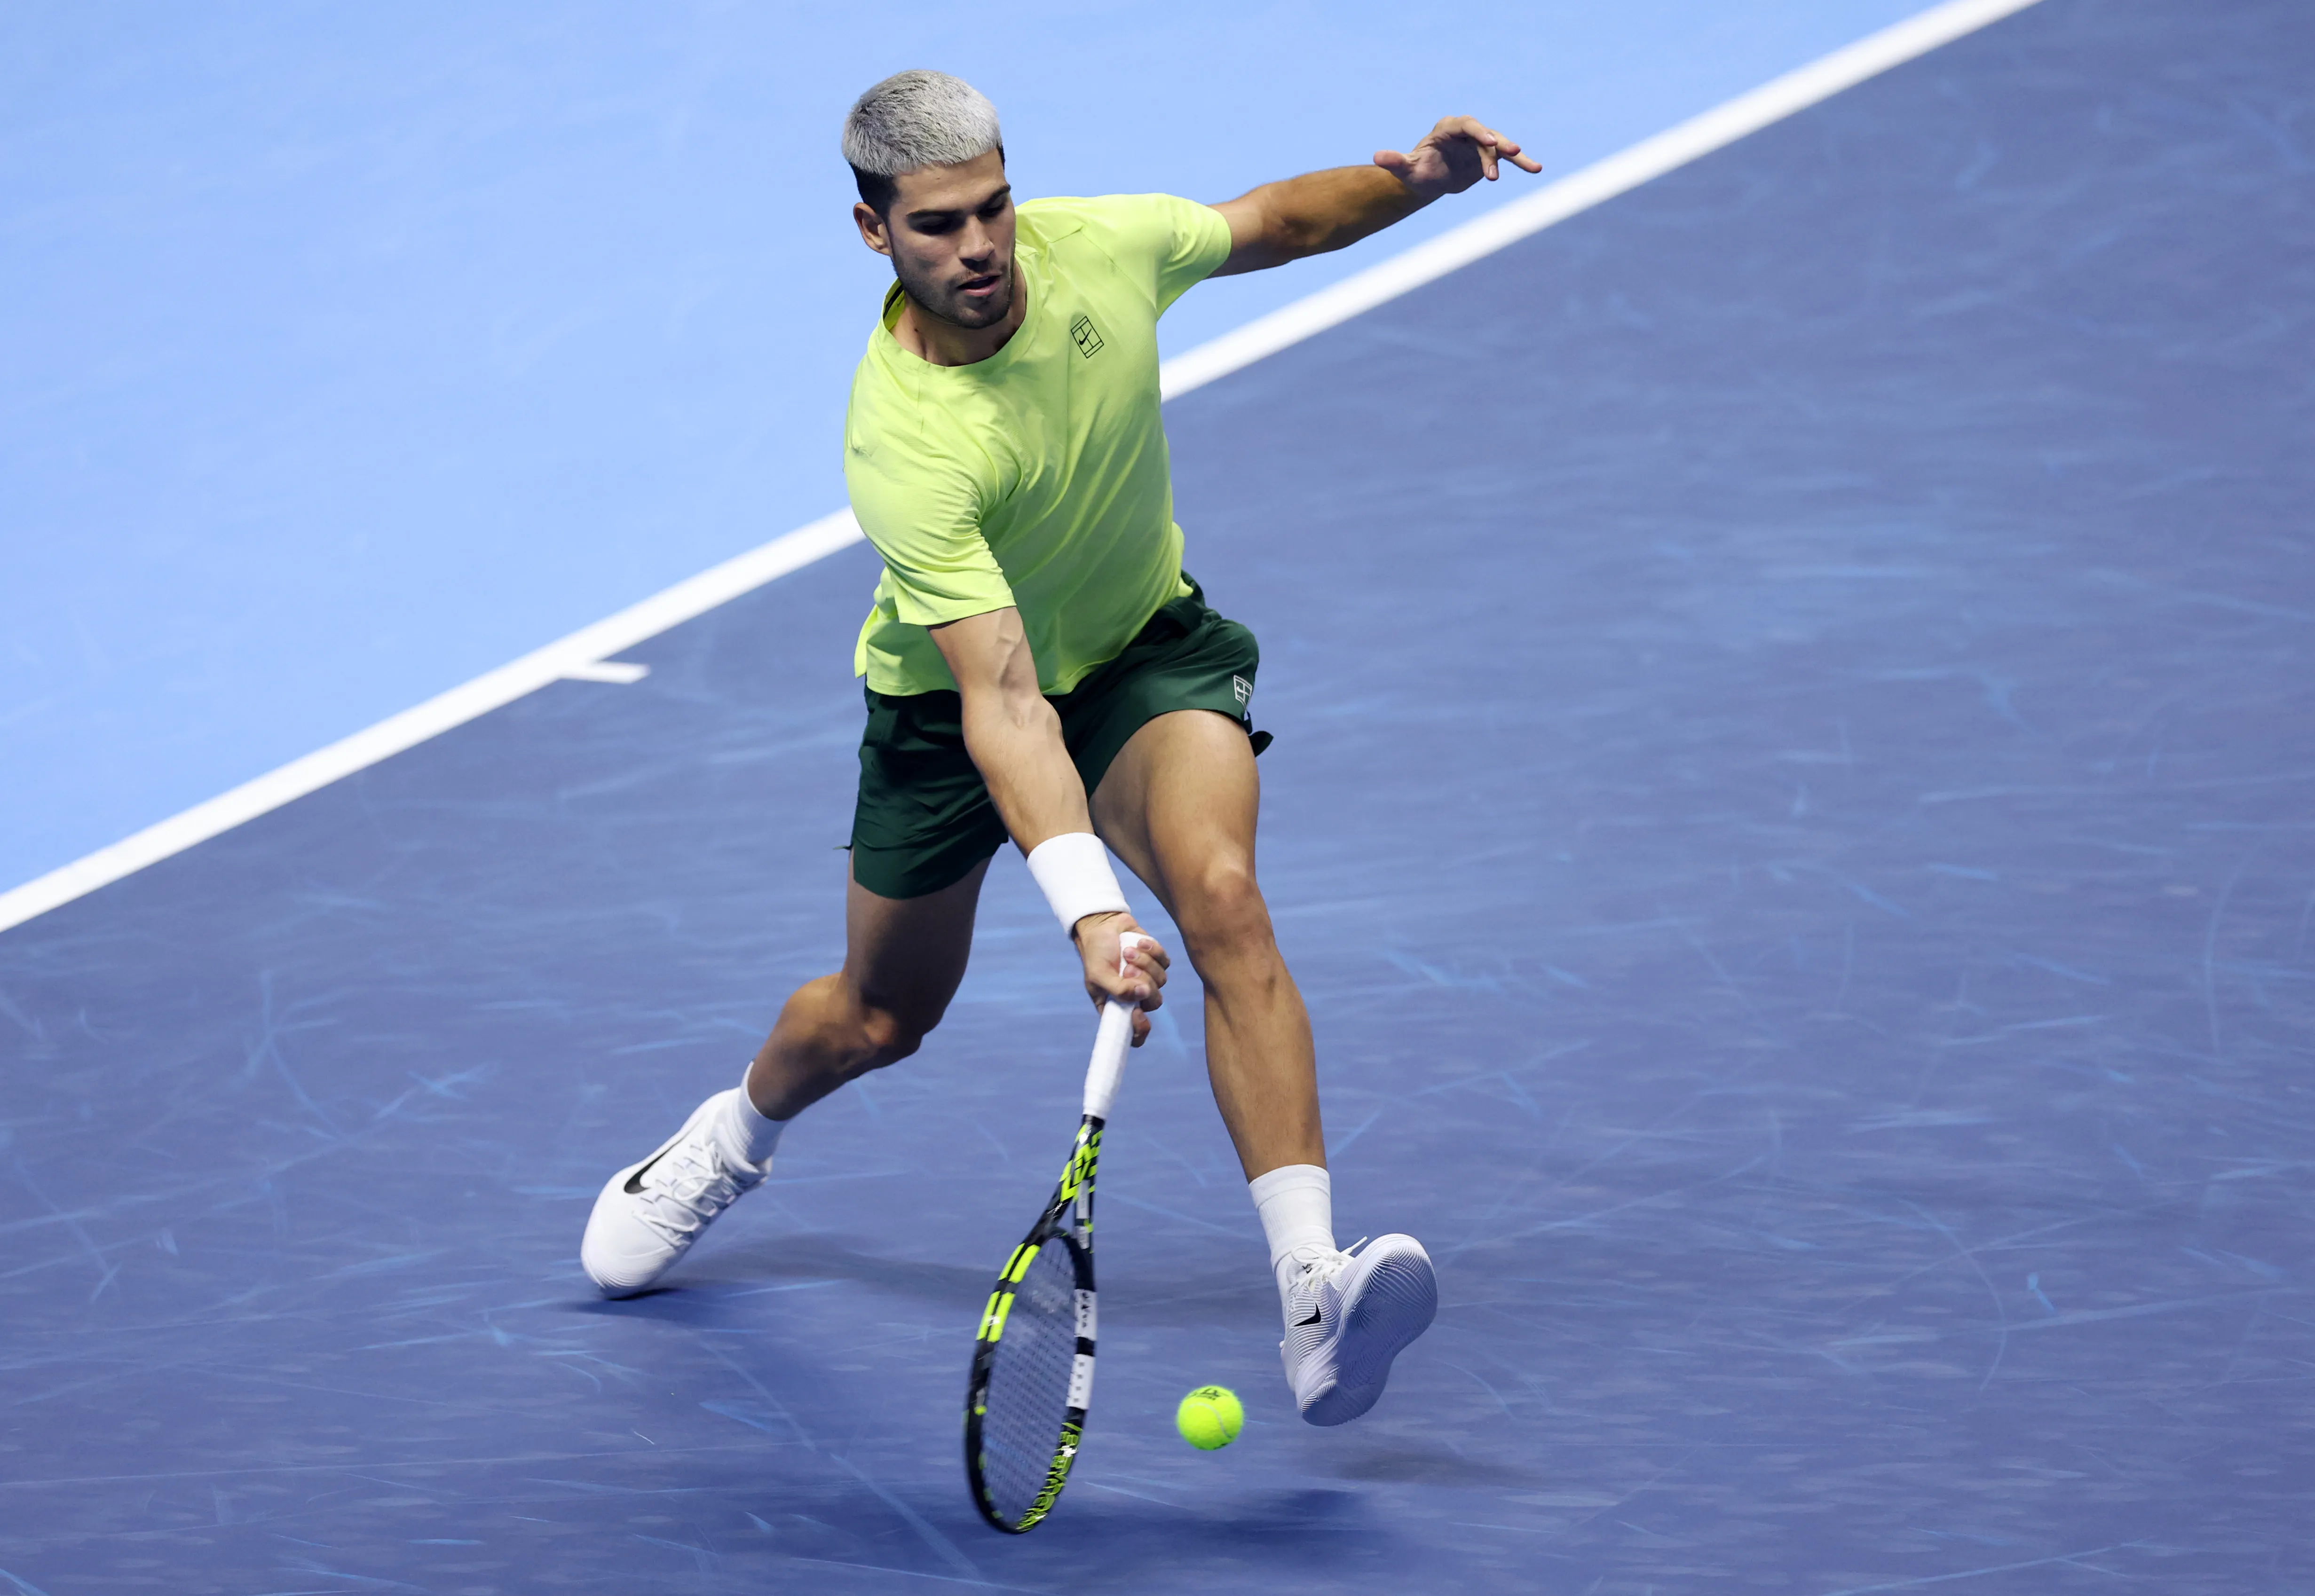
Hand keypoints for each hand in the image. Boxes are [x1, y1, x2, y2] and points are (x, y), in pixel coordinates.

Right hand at [1072, 911, 1169, 1047]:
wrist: (1103, 924)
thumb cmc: (1096, 953)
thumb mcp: (1098, 974)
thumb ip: (1118, 990)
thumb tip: (1143, 994)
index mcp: (1118, 1006)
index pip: (1133, 1032)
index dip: (1140, 1029)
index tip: (1137, 1013)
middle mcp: (1135, 996)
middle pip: (1154, 1003)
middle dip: (1143, 983)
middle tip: (1127, 968)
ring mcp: (1148, 978)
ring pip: (1161, 980)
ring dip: (1145, 963)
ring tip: (1128, 951)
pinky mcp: (1157, 961)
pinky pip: (1165, 962)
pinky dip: (1153, 951)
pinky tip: (1139, 943)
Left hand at [1373, 116, 1543, 200]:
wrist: (1429, 180)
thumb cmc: (1417, 172)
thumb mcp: (1406, 170)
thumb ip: (1395, 162)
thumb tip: (1377, 157)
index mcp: (1447, 128)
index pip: (1465, 125)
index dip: (1478, 131)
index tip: (1490, 142)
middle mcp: (1466, 131)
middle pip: (1484, 133)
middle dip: (1496, 144)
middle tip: (1508, 153)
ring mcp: (1479, 143)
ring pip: (1499, 145)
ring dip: (1512, 156)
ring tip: (1532, 166)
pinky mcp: (1489, 155)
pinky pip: (1508, 157)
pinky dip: (1521, 162)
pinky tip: (1536, 168)